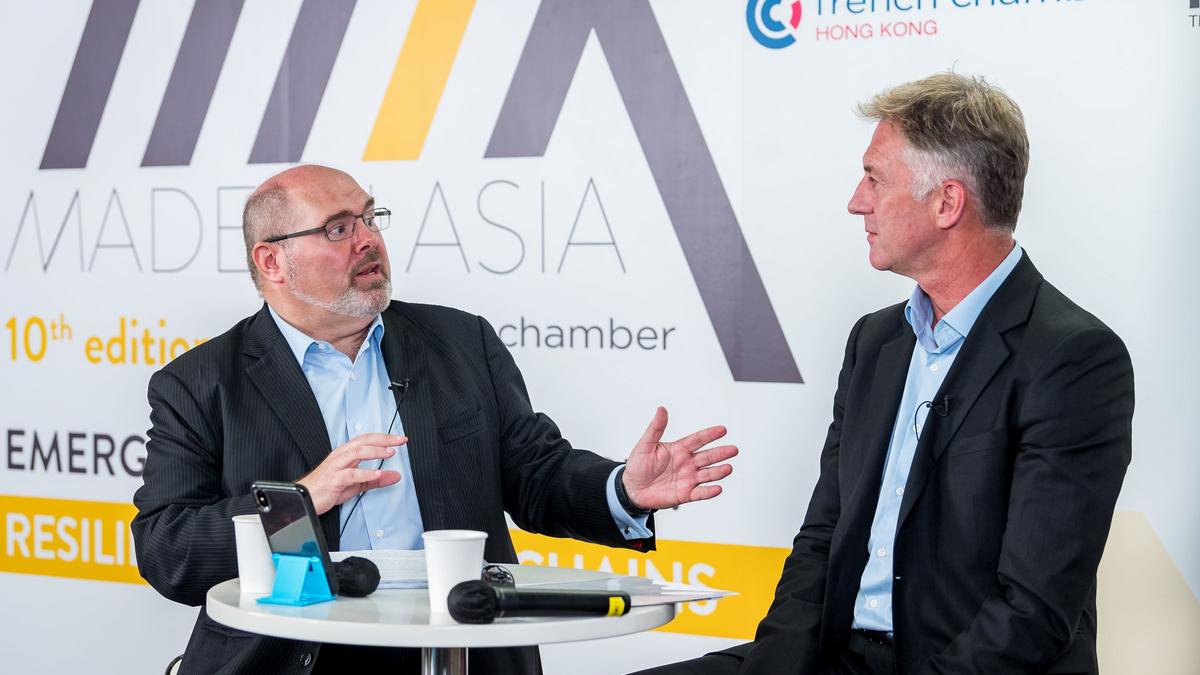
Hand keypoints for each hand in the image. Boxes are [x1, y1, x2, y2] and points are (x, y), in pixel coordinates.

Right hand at [298, 433, 405, 513]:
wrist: (305, 499)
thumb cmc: (327, 489)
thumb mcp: (355, 484)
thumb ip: (375, 480)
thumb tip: (395, 476)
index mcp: (345, 454)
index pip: (366, 440)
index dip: (384, 437)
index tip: (400, 439)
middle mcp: (341, 456)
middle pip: (364, 441)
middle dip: (384, 439)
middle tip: (401, 440)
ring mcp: (336, 467)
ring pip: (356, 452)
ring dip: (375, 452)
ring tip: (390, 453)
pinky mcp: (333, 480)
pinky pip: (350, 474)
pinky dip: (365, 473)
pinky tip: (377, 474)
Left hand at [622, 407, 737, 510]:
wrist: (632, 489)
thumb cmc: (638, 465)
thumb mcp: (645, 444)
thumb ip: (656, 428)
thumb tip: (662, 409)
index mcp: (679, 449)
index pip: (698, 440)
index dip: (710, 435)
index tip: (722, 429)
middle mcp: (687, 463)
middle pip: (707, 456)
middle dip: (721, 453)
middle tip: (733, 449)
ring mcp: (687, 479)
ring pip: (707, 474)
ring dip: (718, 472)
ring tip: (728, 468)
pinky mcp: (685, 494)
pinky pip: (699, 493)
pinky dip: (709, 492)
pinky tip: (717, 488)